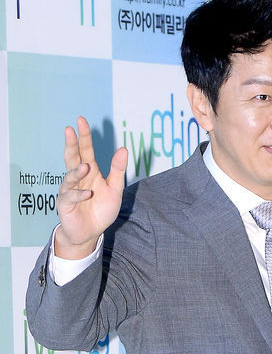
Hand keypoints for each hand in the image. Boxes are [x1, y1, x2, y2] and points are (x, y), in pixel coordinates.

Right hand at [55, 116, 127, 258]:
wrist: (91, 232)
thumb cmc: (101, 209)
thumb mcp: (114, 189)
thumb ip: (118, 170)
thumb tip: (124, 149)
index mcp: (90, 172)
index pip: (85, 150)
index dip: (84, 136)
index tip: (81, 120)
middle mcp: (78, 178)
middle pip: (73, 158)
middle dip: (71, 144)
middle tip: (70, 130)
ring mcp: (69, 190)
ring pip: (70, 176)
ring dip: (77, 171)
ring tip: (85, 167)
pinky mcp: (65, 204)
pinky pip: (70, 196)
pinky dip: (79, 195)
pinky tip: (87, 194)